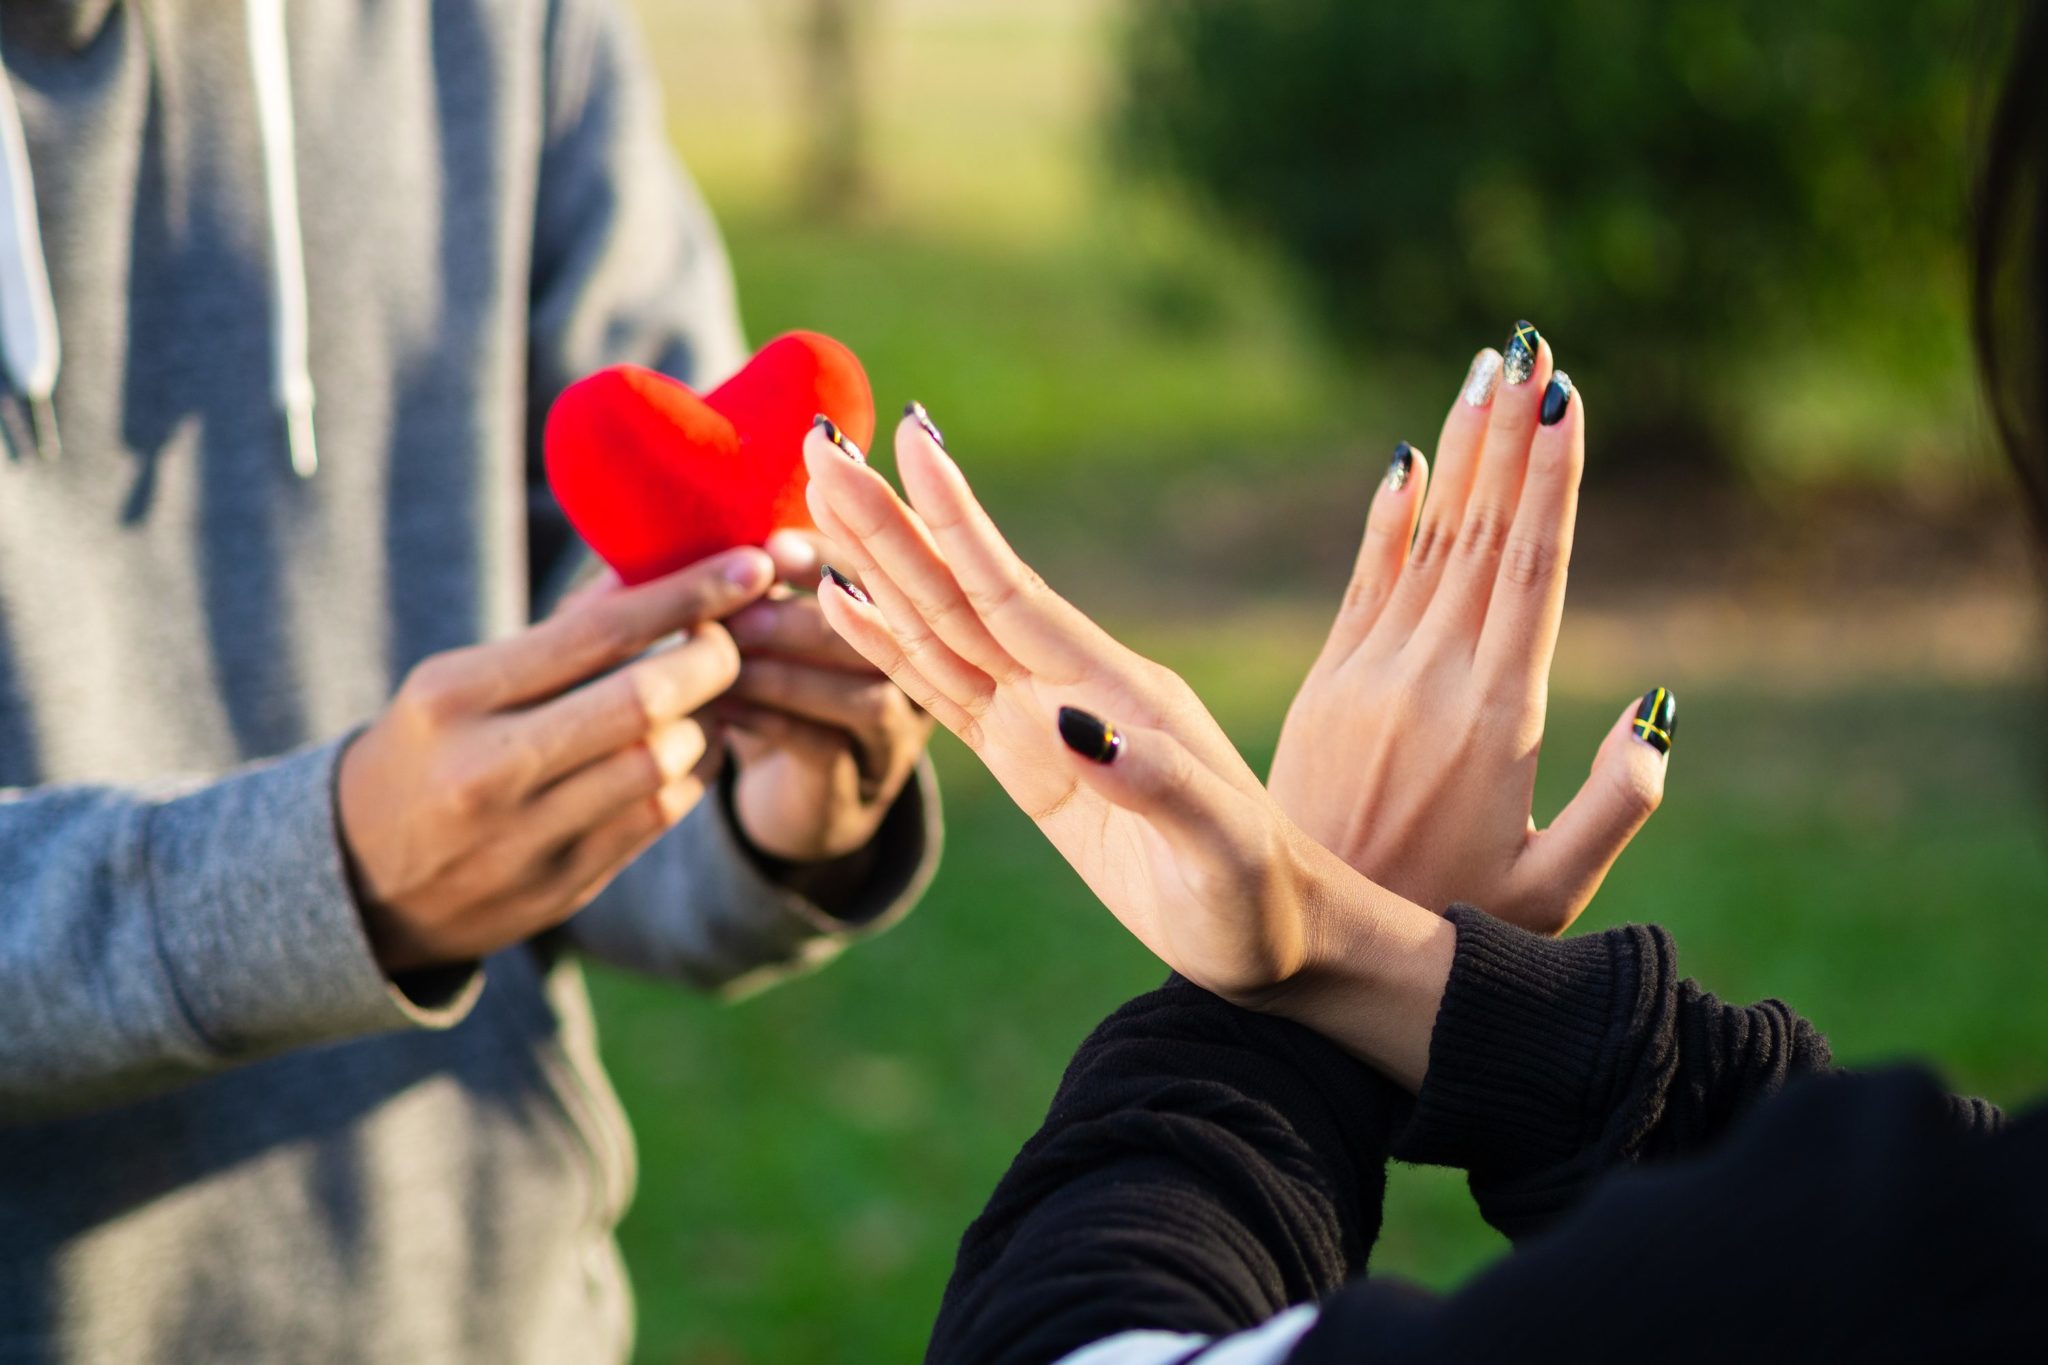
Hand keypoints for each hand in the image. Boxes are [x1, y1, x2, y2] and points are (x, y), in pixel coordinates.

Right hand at [339, 548, 773, 971]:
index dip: (688, 594)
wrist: (362, 882)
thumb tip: (657, 572)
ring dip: (709, 720)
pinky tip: (692, 747)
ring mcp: (528, 838)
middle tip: (734, 636)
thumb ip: (558, 634)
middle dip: (713, 658)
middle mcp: (489, 770)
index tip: (748, 566)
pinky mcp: (565, 886)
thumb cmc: (429, 752)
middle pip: (644, 701)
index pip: (597, 633)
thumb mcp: (458, 681)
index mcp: (455, 697)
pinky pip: (660, 815)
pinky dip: (692, 772)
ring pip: (665, 762)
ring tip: (710, 696)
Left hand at [719, 528, 934, 863]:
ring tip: (725, 656)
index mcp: (912, 609)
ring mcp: (900, 734)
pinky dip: (769, 721)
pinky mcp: (862, 786)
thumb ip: (772, 574)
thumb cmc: (781, 676)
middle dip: (806, 615)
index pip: (894, 572)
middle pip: (890, 635)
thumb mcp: (779, 616)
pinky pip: (828, 749)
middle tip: (739, 609)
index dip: (836, 552)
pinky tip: (720, 707)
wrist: (795, 788)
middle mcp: (927, 672)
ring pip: (866, 697)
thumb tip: (724, 529)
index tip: (772, 547)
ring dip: (786, 671)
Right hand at [802, 410, 1451, 1087]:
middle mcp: (1070, 687)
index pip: (1013, 593)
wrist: (1273, 934)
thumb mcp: (1219, 848)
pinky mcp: (1025, 759)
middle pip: (959, 591)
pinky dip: (889, 644)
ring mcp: (1043, 718)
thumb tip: (1067, 727)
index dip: (956, 523)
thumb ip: (1153, 783)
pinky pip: (943, 690)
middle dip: (890, 521)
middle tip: (823, 443)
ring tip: (824, 494)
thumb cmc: (1256, 897)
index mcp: (1114, 690)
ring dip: (880, 563)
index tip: (912, 440)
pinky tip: (848, 603)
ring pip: (941, 626)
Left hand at [1269, 334, 1669, 934]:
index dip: (1549, 480)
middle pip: (1482, 535)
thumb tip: (1660, 713)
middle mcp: (1433, 679)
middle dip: (1508, 436)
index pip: (1532, 570)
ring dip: (1458, 455)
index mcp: (1499, 717)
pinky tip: (1407, 462)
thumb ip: (1616, 805)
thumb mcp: (1552, 887)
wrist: (1308, 946)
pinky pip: (1364, 586)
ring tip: (1484, 371)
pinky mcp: (1326, 688)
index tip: (1564, 398)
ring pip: (1427, 544)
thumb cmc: (1454, 924)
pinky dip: (1388, 522)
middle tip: (1529, 343)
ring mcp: (1372, 677)